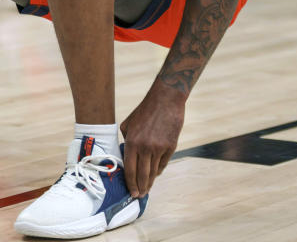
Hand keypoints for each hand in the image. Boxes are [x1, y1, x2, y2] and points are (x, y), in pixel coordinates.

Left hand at [119, 79, 185, 197]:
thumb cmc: (145, 111)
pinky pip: (163, 163)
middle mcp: (145, 147)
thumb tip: (125, 155)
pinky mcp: (171, 146)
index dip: (130, 183)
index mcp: (132, 141)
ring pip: (153, 172)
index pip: (130, 169)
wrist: (166, 100)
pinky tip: (155, 174)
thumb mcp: (128, 124)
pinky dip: (158, 170)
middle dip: (140, 188)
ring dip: (150, 182)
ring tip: (146, 189)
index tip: (131, 192)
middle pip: (142, 175)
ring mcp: (159, 148)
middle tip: (139, 195)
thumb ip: (126, 141)